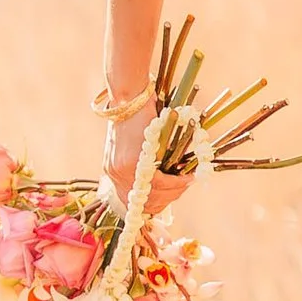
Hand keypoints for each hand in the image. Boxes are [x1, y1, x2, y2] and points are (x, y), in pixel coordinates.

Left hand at [100, 96, 188, 216]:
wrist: (129, 95)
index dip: (153, 205)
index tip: (170, 199)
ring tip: (188, 181)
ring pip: (152, 195)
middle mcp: (115, 174)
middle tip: (183, 189)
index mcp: (113, 170)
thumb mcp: (135, 142)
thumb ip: (144, 161)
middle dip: (167, 200)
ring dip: (174, 192)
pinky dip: (174, 183)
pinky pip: (157, 183)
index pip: (132, 201)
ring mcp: (121, 171)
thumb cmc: (136, 113)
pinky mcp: (131, 164)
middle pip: (142, 203)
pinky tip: (185, 177)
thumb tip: (167, 177)